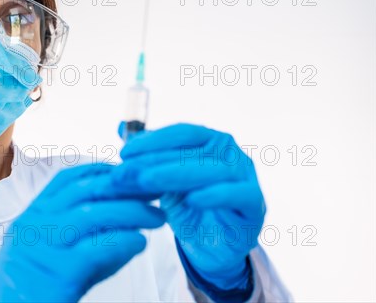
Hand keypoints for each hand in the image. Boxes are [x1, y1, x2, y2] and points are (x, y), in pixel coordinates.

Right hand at [0, 163, 165, 301]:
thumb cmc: (38, 289)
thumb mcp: (57, 252)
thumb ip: (85, 233)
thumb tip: (131, 222)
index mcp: (33, 215)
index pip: (68, 179)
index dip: (103, 171)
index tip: (132, 173)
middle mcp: (35, 224)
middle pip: (85, 191)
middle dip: (125, 187)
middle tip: (156, 190)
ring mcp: (44, 246)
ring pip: (93, 214)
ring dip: (131, 212)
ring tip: (158, 218)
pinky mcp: (57, 273)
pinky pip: (96, 249)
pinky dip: (123, 241)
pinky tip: (140, 242)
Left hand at [114, 123, 264, 289]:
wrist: (212, 248)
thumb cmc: (189, 207)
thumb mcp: (163, 181)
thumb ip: (147, 156)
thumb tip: (120, 127)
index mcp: (211, 142)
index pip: (183, 133)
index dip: (153, 140)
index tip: (124, 153)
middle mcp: (230, 154)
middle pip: (191, 151)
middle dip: (153, 161)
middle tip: (123, 172)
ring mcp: (245, 177)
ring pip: (212, 170)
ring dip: (175, 174)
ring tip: (145, 182)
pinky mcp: (254, 204)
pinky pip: (238, 194)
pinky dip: (216, 194)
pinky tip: (192, 199)